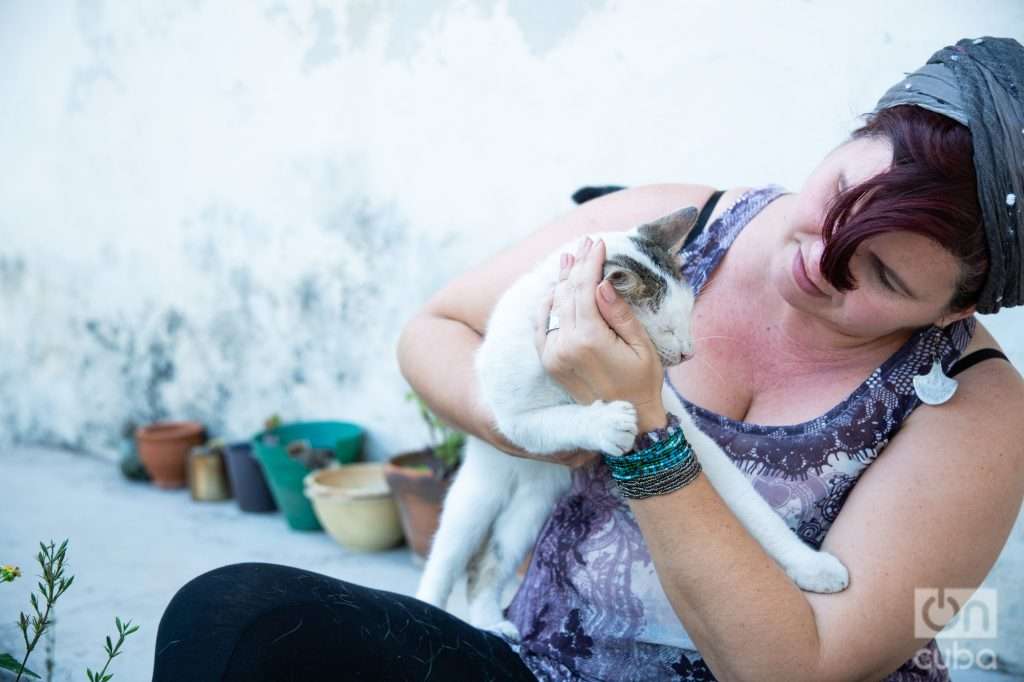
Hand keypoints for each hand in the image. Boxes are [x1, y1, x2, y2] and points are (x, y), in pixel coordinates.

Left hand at [534, 237, 666, 429]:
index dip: (590, 264)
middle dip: (576, 266)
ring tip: (569, 258)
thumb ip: (618, 313)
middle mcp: (564, 346)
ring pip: (553, 306)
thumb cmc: (642, 383)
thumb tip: (600, 284)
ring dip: (561, 281)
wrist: (627, 420)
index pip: (584, 289)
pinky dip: (547, 304)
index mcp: (589, 340)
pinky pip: (541, 326)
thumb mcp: (641, 346)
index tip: (598, 244)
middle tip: (584, 244)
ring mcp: (552, 354)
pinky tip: (554, 289)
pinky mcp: (548, 361)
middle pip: (567, 294)